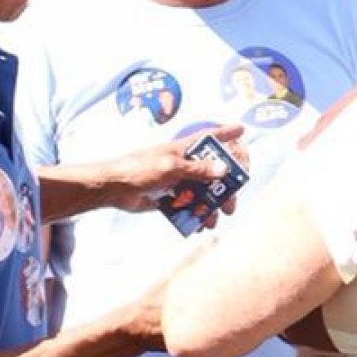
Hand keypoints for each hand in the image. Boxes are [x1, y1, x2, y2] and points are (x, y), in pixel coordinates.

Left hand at [104, 126, 248, 215]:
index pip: (210, 137)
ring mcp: (178, 181)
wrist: (115, 188)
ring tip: (212, 220)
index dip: (227, 133)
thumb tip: (224, 170)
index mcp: (184, 149)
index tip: (242, 131)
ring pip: (203, 193)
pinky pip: (189, 206)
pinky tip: (198, 225)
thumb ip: (198, 170)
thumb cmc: (140, 169)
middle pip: (214, 172)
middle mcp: (184, 163)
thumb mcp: (171, 167)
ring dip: (211, 207)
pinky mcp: (170, 197)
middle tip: (231, 203)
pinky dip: (195, 215)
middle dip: (225, 188)